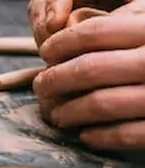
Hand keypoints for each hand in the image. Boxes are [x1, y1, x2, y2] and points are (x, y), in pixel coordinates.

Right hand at [30, 0, 144, 46]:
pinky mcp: (76, 6)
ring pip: (43, 7)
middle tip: (54, 49)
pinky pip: (53, 22)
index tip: (55, 25)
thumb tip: (83, 38)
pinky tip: (64, 56)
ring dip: (47, 32)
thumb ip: (121, 18)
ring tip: (60, 56)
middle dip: (47, 19)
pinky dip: (56, 39)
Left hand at [33, 14, 144, 150]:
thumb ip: (124, 33)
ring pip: (100, 103)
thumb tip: (61, 46)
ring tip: (57, 115)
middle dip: (55, 80)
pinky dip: (100, 136)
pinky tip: (88, 135)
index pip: (94, 31)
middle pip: (88, 68)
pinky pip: (127, 134)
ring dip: (69, 112)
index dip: (61, 43)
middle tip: (41, 87)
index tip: (45, 53)